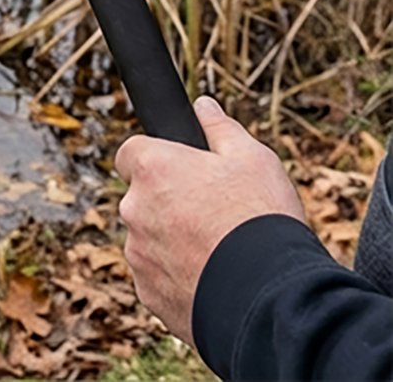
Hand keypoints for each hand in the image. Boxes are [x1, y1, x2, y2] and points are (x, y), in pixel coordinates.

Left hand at [115, 96, 308, 344]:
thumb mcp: (253, 159)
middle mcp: (134, 207)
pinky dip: (177, 278)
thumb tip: (203, 105)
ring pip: (149, 240)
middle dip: (168, 204)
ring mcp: (138, 253)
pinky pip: (157, 278)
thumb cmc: (262, 220)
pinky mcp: (148, 293)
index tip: (181, 172)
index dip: (156, 160)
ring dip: (171, 243)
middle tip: (212, 216)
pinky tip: (213, 281)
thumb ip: (220, 128)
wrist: (271, 297)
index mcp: (152, 167)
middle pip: (142, 198)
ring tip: (219, 253)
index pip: (131, 152)